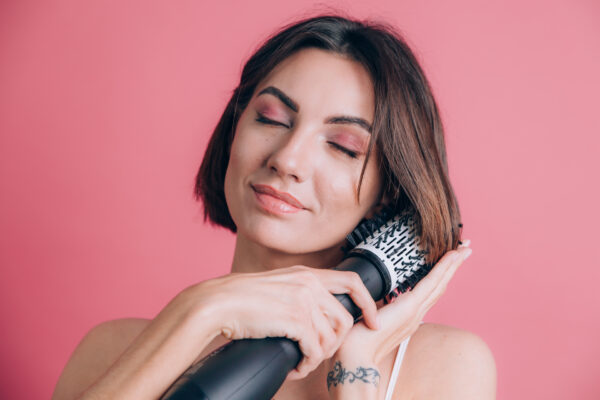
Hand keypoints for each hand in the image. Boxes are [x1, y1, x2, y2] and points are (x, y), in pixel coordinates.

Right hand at [183, 265, 379, 379]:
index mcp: (307, 274)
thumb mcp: (277, 285)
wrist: (219, 302)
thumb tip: (315, 313)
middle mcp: (309, 284)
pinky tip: (294, 367)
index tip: (372, 320)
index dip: (368, 303)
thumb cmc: (242, 298)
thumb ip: (299, 291)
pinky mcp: (295, 320)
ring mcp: (304, 301)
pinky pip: (315, 350)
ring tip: (302, 362)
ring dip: (318, 357)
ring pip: (331, 338)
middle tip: (317, 354)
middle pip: (344, 319)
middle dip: (335, 343)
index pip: (351, 282)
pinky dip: (306, 365)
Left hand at [328, 241, 471, 365]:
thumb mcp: (364, 318)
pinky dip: (444, 268)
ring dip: (452, 264)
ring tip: (464, 249)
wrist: (354, 356)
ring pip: (439, 283)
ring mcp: (414, 311)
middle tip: (464, 250)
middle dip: (451, 268)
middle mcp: (414, 315)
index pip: (426, 293)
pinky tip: (453, 256)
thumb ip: (371, 309)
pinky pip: (431, 283)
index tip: (446, 263)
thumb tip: (365, 298)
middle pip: (438, 286)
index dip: (438, 277)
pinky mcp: (410, 307)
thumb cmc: (354, 341)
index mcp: (405, 318)